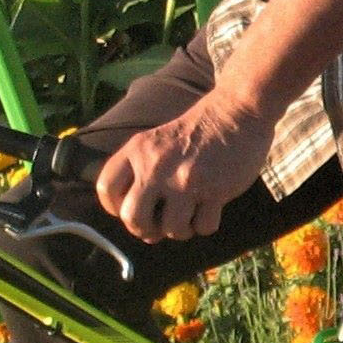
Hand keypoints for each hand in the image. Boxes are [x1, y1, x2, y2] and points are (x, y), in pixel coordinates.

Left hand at [96, 94, 276, 242]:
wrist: (236, 112)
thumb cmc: (195, 131)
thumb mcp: (155, 140)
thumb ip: (139, 169)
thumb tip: (132, 219)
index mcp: (138, 149)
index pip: (106, 187)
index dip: (115, 207)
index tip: (130, 209)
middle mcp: (157, 166)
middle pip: (133, 218)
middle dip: (145, 230)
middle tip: (158, 226)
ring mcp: (186, 179)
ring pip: (171, 230)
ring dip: (181, 230)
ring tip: (188, 215)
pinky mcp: (215, 190)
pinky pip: (202, 227)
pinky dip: (206, 224)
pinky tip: (210, 208)